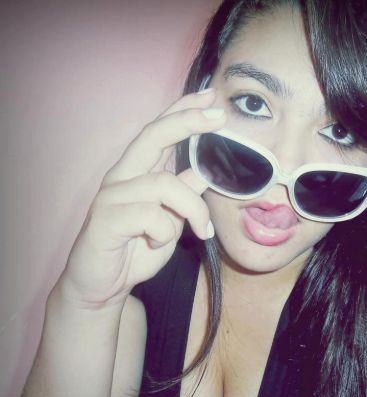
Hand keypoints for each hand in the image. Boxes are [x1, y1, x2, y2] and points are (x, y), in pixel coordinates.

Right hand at [56, 89, 224, 307]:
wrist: (104, 285)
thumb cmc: (137, 247)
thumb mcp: (171, 217)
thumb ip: (184, 192)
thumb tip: (206, 168)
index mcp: (138, 172)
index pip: (159, 132)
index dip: (184, 112)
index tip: (211, 98)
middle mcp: (122, 177)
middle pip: (152, 136)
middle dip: (187, 121)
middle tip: (219, 117)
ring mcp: (111, 196)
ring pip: (164, 185)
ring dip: (192, 209)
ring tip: (202, 230)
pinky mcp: (105, 220)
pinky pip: (150, 216)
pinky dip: (166, 232)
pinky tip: (160, 243)